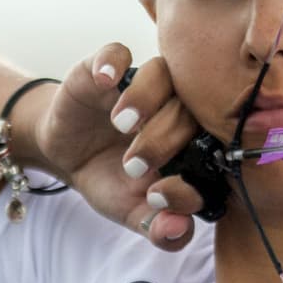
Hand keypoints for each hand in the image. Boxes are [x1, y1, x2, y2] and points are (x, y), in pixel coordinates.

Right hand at [33, 43, 203, 248]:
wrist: (68, 154)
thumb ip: (160, 229)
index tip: (158, 196)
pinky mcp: (106, 69)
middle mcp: (176, 106)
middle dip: (164, 137)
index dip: (193, 170)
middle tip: (134, 164)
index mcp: (195, 140)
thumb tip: (177, 231)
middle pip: (190, 107)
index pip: (213, 146)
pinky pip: (116, 52)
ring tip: (122, 124)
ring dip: (145, 98)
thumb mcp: (133, 212)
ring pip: (162, 74)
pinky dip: (111, 62)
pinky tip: (106, 81)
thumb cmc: (112, 180)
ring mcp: (143, 84)